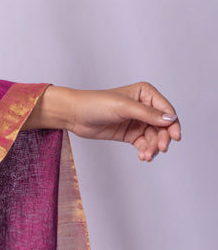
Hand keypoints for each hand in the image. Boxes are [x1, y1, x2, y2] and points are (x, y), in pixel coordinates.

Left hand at [28, 83, 180, 160]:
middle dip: (163, 138)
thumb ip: (147, 114)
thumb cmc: (95, 103)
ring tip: (146, 155)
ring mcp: (137, 121)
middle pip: (163, 126)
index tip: (174, 137)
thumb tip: (170, 119)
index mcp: (145, 93)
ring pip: (154, 137)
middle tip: (160, 149)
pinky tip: (143, 156)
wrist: (75, 115)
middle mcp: (144, 106)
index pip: (166, 110)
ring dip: (153, 147)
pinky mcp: (130, 133)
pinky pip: (145, 143)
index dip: (173, 124)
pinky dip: (146, 150)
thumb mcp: (123, 107)